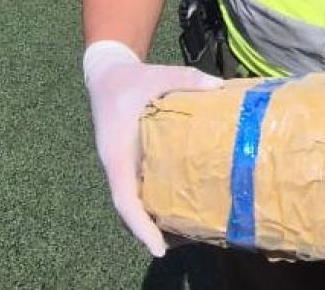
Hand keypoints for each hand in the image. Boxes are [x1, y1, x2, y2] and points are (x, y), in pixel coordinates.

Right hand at [84, 40, 223, 256]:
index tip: (158, 250)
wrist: (106, 74)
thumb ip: (184, 78)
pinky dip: (156, 202)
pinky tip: (181, 205)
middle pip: (130, 210)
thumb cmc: (128, 79)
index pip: (124, 199)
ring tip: (186, 234)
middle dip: (150, 232)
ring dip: (153, 220)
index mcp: (116, 154)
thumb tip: (218, 86)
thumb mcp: (154, 75)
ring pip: (135, 201)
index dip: (140, 227)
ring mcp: (124, 165)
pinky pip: (141, 187)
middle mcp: (118, 165)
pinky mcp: (131, 160)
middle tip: (180, 247)